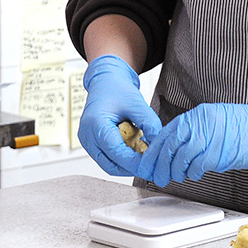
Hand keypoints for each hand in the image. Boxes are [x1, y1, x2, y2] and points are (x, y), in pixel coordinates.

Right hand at [79, 55, 162, 175]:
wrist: (105, 81)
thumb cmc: (116, 88)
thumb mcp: (136, 103)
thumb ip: (150, 123)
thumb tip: (160, 144)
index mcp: (95, 124)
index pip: (116, 152)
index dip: (135, 162)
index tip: (152, 164)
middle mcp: (87, 136)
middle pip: (111, 165)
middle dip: (132, 167)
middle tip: (151, 165)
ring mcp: (87, 141)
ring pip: (109, 164)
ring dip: (127, 164)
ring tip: (144, 155)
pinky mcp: (91, 143)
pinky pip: (107, 158)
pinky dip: (122, 158)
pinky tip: (134, 149)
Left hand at [137, 95, 247, 187]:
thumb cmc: (247, 126)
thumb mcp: (215, 121)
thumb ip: (195, 131)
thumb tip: (176, 148)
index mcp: (197, 115)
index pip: (167, 132)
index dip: (155, 149)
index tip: (149, 162)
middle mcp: (201, 122)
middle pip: (170, 145)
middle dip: (159, 163)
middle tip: (155, 175)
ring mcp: (211, 136)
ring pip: (181, 156)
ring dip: (174, 170)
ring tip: (172, 177)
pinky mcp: (221, 151)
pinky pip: (198, 165)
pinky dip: (192, 173)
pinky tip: (192, 175)